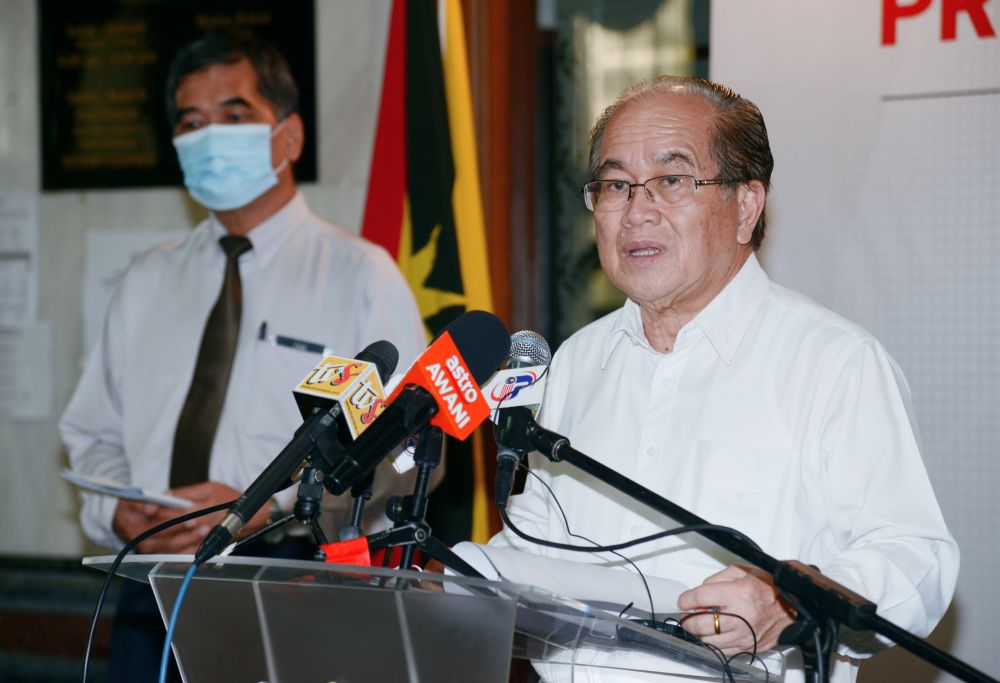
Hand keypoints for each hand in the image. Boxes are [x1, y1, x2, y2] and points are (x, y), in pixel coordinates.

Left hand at [112, 481, 265, 554]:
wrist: (253, 515)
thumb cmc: (231, 498)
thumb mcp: (210, 487)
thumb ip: (186, 493)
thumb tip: (166, 496)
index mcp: (203, 509)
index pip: (175, 512)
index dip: (158, 510)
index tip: (146, 507)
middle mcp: (203, 526)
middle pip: (173, 530)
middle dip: (156, 526)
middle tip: (144, 520)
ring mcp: (205, 539)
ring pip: (176, 544)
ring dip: (161, 539)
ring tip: (149, 533)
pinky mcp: (206, 548)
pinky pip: (185, 553)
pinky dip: (172, 551)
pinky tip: (162, 546)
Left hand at [676, 564, 795, 654]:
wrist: (795, 604)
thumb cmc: (770, 586)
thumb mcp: (743, 571)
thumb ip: (718, 578)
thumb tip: (702, 590)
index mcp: (739, 593)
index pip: (701, 598)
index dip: (686, 599)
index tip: (684, 601)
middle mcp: (742, 616)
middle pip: (701, 624)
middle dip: (687, 620)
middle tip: (686, 615)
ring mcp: (746, 634)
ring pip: (710, 641)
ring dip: (699, 633)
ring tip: (698, 625)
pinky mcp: (751, 646)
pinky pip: (724, 651)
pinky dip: (713, 644)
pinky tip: (712, 635)